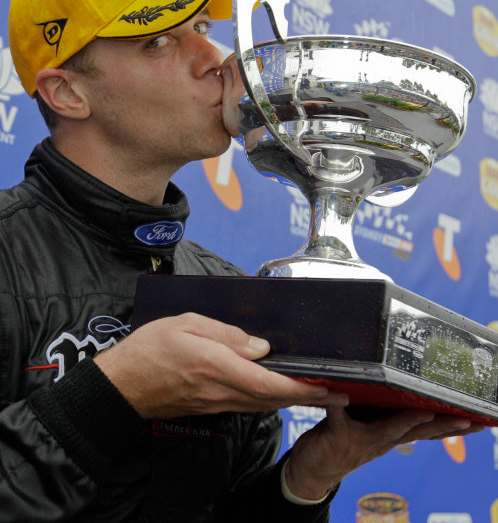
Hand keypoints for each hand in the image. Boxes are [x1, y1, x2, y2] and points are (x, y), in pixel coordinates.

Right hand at [94, 313, 347, 418]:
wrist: (122, 385)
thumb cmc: (150, 349)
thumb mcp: (186, 325)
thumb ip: (225, 334)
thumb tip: (260, 346)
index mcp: (216, 366)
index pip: (268, 381)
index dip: (301, 387)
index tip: (328, 386)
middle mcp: (221, 390)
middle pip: (274, 398)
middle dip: (309, 398)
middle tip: (340, 393)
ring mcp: (216, 402)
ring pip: (264, 405)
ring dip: (294, 400)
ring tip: (319, 393)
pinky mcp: (211, 406)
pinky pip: (249, 405)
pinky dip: (272, 400)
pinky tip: (281, 393)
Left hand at [284, 405, 484, 500]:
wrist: (313, 471)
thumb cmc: (343, 439)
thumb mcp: (369, 426)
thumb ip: (383, 411)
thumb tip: (399, 382)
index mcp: (391, 436)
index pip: (426, 430)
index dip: (452, 425)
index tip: (477, 418)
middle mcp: (382, 440)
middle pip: (418, 432)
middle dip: (444, 426)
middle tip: (468, 418)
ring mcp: (362, 439)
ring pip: (389, 428)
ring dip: (407, 421)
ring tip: (426, 412)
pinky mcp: (338, 434)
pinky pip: (337, 414)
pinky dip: (337, 402)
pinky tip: (340, 393)